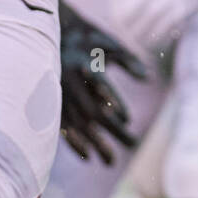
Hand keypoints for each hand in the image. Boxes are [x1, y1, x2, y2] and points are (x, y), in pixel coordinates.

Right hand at [57, 0, 149, 163]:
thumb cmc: (86, 40)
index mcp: (84, 63)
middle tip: (133, 145)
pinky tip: (87, 156)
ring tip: (112, 161)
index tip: (127, 119)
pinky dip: (73, 142)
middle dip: (112, 130)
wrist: (49, 36)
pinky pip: (61, 126)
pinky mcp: (50, 104)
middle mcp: (70, 82)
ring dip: (95, 143)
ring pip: (78, 123)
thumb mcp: (108, 44)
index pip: (101, 86)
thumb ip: (128, 60)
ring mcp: (58, 95)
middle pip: (93, 111)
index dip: (114, 102)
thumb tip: (148, 78)